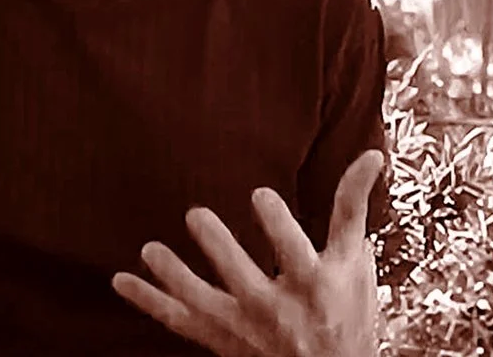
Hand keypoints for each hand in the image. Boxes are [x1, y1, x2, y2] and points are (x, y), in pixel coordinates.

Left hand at [111, 150, 383, 356]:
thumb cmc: (345, 311)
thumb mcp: (352, 262)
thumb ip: (351, 207)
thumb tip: (372, 154)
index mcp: (314, 286)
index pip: (295, 254)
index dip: (277, 225)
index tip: (259, 194)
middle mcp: (278, 312)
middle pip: (243, 280)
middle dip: (220, 250)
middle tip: (196, 214)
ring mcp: (245, 330)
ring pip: (204, 305)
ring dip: (174, 277)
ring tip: (149, 249)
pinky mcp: (220, 339)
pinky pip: (178, 322)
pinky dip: (148, 301)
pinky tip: (120, 279)